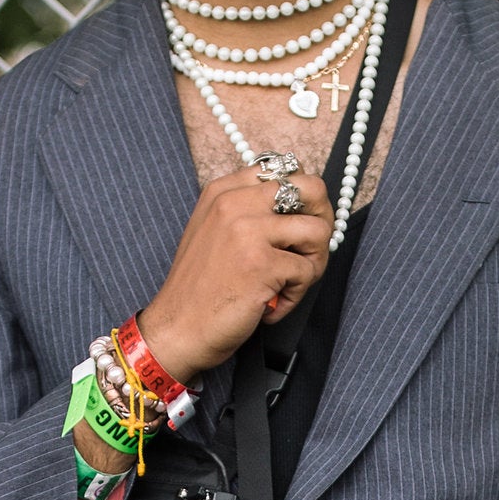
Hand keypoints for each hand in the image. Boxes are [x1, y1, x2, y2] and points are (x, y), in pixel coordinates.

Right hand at [138, 166, 331, 379]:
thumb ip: (249, 212)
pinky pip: (307, 271)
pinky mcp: (262, 263)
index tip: (297, 227)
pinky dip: (295, 295)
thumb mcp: (214, 232)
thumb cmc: (199, 289)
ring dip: (314, 263)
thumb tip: (300, 209)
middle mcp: (235, 202)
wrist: (176, 329)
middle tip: (309, 250)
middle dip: (322, 221)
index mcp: (223, 190)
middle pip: (311, 188)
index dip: (303, 200)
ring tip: (289, 284)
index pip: (284, 170)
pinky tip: (271, 306)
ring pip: (318, 231)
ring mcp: (248, 230)